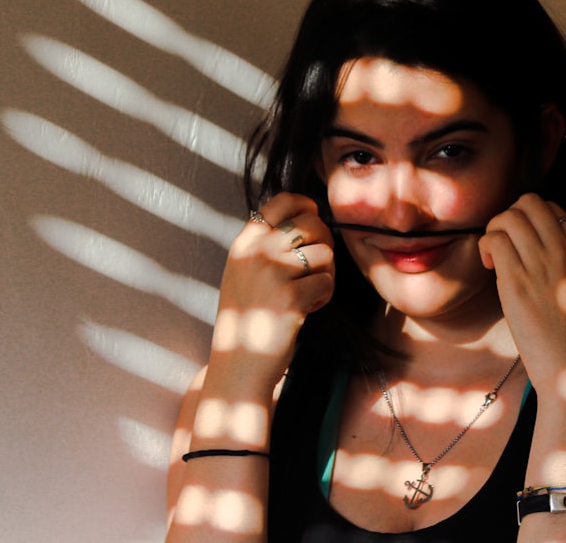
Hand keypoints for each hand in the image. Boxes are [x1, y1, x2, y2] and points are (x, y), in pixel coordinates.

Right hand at [210, 192, 334, 391]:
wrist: (239, 365)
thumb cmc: (248, 320)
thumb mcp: (244, 273)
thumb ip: (267, 246)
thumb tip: (310, 218)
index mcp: (243, 243)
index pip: (281, 202)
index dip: (306, 206)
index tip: (314, 219)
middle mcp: (256, 252)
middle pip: (311, 224)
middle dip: (324, 244)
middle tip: (317, 269)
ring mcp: (272, 272)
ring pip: (324, 254)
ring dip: (326, 275)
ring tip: (309, 295)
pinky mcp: (290, 296)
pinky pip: (327, 282)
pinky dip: (324, 297)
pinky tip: (306, 310)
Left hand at [478, 193, 565, 389]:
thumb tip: (537, 245)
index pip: (554, 208)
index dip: (531, 220)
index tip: (524, 245)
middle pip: (530, 202)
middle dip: (510, 216)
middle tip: (504, 244)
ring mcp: (542, 265)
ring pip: (509, 216)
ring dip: (495, 230)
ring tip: (495, 258)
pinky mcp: (517, 282)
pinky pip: (494, 240)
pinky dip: (485, 246)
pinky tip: (490, 267)